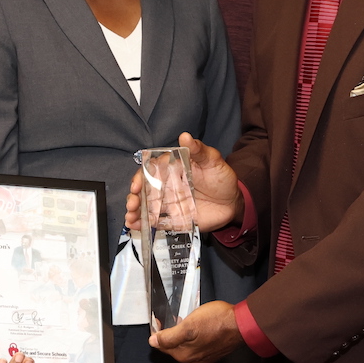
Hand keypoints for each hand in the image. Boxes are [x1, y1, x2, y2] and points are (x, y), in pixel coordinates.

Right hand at [124, 132, 241, 232]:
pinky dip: (143, 224)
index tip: (137, 185)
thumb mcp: (213, 161)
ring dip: (135, 211)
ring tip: (130, 217)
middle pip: (144, 190)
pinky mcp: (172, 218)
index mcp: (172, 169)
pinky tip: (135, 226)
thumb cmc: (222, 178)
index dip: (141, 177)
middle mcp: (166, 186)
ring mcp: (168, 203)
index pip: (150, 171)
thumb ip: (199, 150)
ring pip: (146, 206)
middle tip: (132, 203)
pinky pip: (155, 221)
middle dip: (134, 197)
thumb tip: (185, 136)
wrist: (232, 202)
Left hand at [152, 300, 244, 362]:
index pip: (162, 346)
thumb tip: (152, 342)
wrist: (242, 324)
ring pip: (184, 346)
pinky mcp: (213, 353)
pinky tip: (196, 328)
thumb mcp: (189, 326)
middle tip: (170, 319)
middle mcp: (192, 361)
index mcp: (183, 355)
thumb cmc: (216, 322)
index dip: (157, 333)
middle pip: (172, 347)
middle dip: (169, 335)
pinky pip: (196, 347)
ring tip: (182, 321)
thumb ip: (169, 337)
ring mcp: (203, 358)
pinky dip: (192, 339)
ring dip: (180, 336)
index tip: (158, 320)